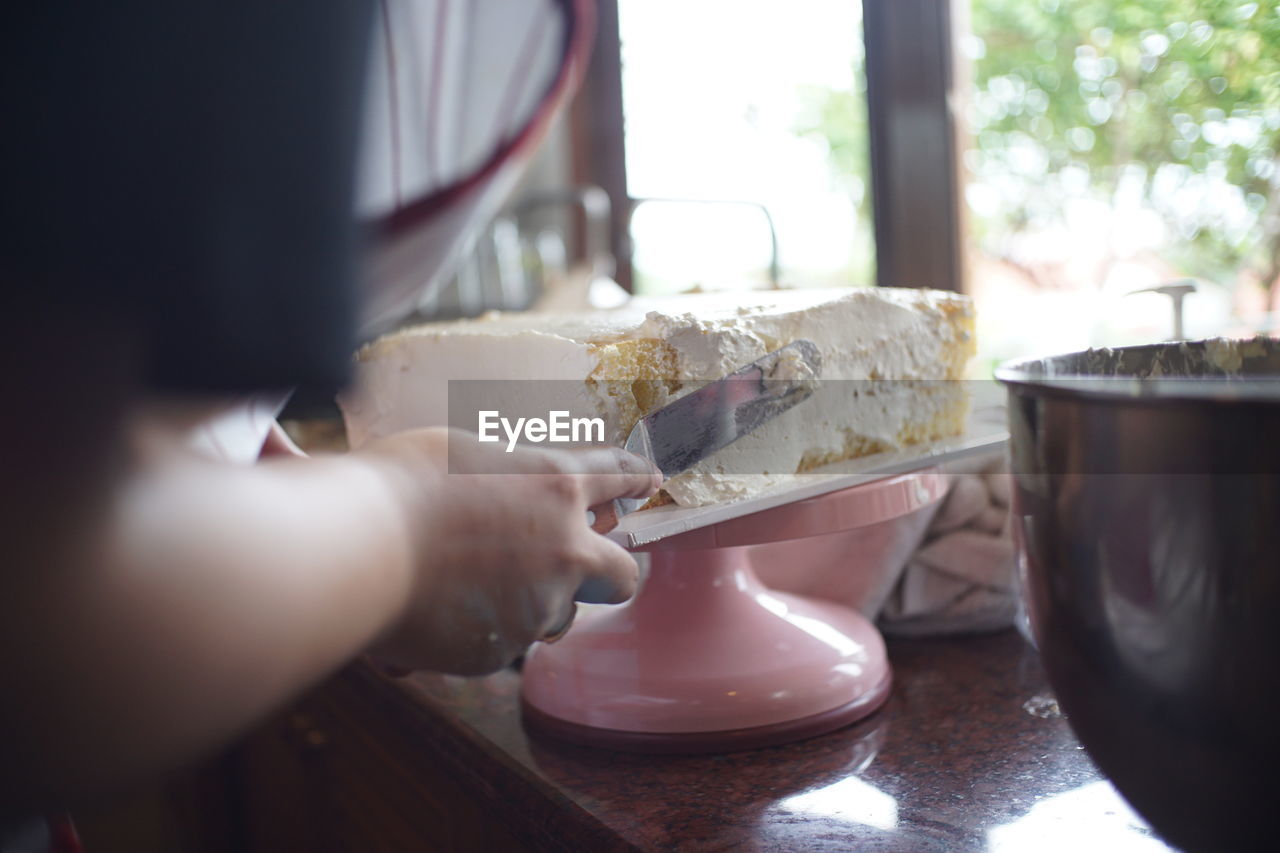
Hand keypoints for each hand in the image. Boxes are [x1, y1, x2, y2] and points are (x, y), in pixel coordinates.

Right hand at [359, 428, 659, 674]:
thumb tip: (499, 491)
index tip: (651, 479)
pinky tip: (433, 610)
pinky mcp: (501, 649)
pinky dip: (475, 629)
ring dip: (531, 605)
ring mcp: (537, 605)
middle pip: (621, 574)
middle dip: (610, 573)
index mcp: (554, 486)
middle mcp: (563, 548)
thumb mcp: (459, 455)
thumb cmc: (396, 486)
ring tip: (474, 586)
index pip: (614, 477)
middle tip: (584, 568)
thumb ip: (499, 479)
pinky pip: (500, 643)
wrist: (361, 546)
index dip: (634, 479)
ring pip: (555, 617)